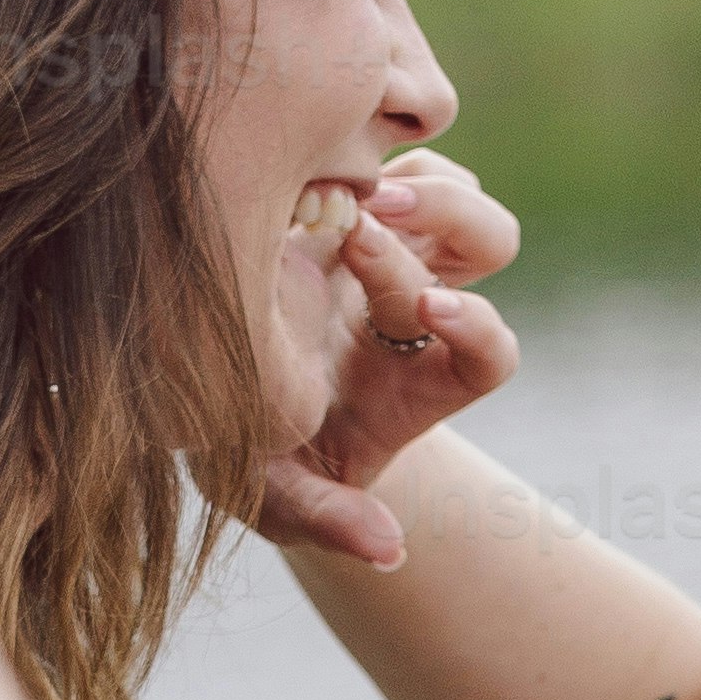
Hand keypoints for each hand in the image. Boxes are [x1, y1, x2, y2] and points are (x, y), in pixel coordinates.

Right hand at [255, 150, 518, 570]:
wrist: (210, 399)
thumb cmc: (252, 455)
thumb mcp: (277, 499)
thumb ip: (329, 521)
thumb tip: (388, 552)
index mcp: (418, 384)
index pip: (489, 353)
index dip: (479, 328)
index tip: (433, 313)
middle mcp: (415, 308)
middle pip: (490, 243)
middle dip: (445, 224)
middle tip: (372, 224)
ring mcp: (384, 245)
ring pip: (450, 184)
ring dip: (409, 180)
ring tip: (342, 193)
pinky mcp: (338, 195)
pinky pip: (383, 151)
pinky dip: (362, 148)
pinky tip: (302, 164)